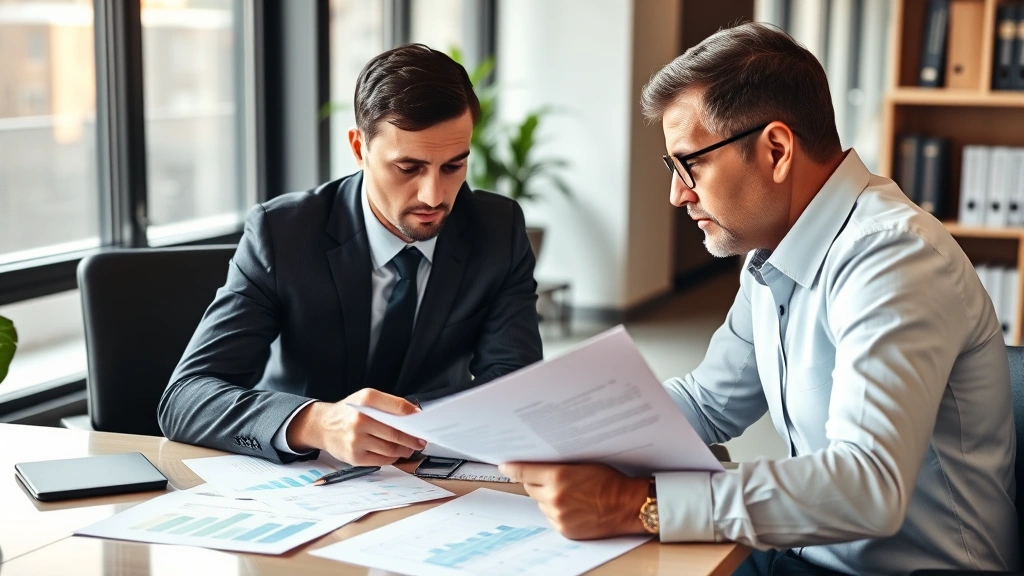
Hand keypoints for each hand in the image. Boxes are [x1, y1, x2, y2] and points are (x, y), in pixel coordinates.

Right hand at [287, 388, 425, 465]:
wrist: (322, 426)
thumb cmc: (349, 412)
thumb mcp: (366, 399)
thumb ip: (389, 405)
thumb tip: (415, 414)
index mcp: (366, 400)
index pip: (399, 407)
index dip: (414, 416)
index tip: (423, 421)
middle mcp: (360, 419)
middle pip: (397, 432)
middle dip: (413, 438)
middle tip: (421, 440)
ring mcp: (357, 439)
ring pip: (391, 449)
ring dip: (405, 450)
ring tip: (410, 448)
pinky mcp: (354, 457)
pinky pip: (382, 460)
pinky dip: (393, 458)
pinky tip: (395, 453)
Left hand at [499, 462, 648, 539]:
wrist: (626, 505)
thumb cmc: (609, 481)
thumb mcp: (581, 464)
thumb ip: (556, 466)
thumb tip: (537, 466)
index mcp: (558, 477)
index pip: (524, 472)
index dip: (512, 468)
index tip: (504, 466)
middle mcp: (554, 498)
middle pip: (530, 488)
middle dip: (537, 482)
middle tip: (551, 478)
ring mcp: (558, 516)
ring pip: (540, 503)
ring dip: (547, 498)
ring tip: (569, 493)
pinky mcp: (564, 530)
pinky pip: (550, 517)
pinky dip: (556, 511)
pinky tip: (572, 506)